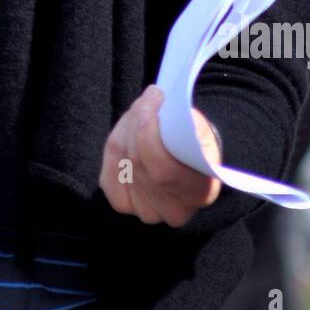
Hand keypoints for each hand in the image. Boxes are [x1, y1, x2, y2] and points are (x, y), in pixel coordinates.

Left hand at [98, 84, 222, 226]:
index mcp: (200, 193)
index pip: (163, 171)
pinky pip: (108, 167)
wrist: (188, 161)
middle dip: (137, 122)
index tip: (153, 100)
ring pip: (120, 159)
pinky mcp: (123, 203)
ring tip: (141, 111)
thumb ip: (185, 122)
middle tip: (149, 98)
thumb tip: (157, 108)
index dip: (149, 135)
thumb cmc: (197, 142)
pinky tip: (128, 131)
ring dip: (127, 128)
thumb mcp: (201, 130)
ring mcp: (146, 211)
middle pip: (137, 162)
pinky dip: (115, 144)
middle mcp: (173, 211)